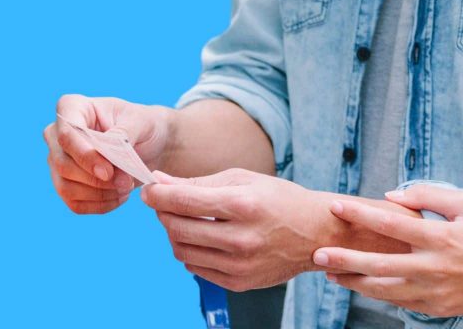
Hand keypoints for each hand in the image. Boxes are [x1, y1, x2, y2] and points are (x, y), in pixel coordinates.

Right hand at [44, 94, 171, 214]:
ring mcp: (59, 160)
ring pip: (66, 187)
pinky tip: (120, 197)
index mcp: (73, 108)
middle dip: (96, 179)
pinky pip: (74, 203)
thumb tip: (105, 153)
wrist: (152, 142)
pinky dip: (99, 205)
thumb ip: (121, 134)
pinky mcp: (66, 184)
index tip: (108, 172)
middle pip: (63, 164)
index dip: (84, 155)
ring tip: (127, 187)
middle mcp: (57, 134)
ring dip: (99, 194)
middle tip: (126, 182)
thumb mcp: (140, 121)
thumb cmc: (144, 124)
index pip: (66, 133)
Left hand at [142, 169, 330, 289]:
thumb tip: (160, 182)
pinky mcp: (238, 283)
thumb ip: (200, 183)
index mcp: (243, 204)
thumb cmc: (279, 198)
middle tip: (165, 202)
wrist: (314, 232)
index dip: (158, 195)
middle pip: (178, 228)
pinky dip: (191, 252)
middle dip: (163, 213)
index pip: (184, 201)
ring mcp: (239, 265)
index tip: (148, 189)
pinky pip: (196, 268)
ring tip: (185, 220)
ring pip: (182, 251)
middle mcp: (240, 238)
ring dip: (174, 233)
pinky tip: (202, 238)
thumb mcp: (245, 179)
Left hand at [314, 184, 462, 319]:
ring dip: (353, 282)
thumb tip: (391, 197)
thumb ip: (428, 195)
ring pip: (383, 289)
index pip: (391, 223)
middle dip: (345, 259)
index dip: (361, 214)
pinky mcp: (434, 309)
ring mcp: (432, 291)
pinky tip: (359, 285)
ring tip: (329, 273)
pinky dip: (376, 294)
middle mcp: (432, 266)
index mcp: (440, 236)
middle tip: (317, 254)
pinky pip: (397, 301)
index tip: (336, 206)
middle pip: (378, 263)